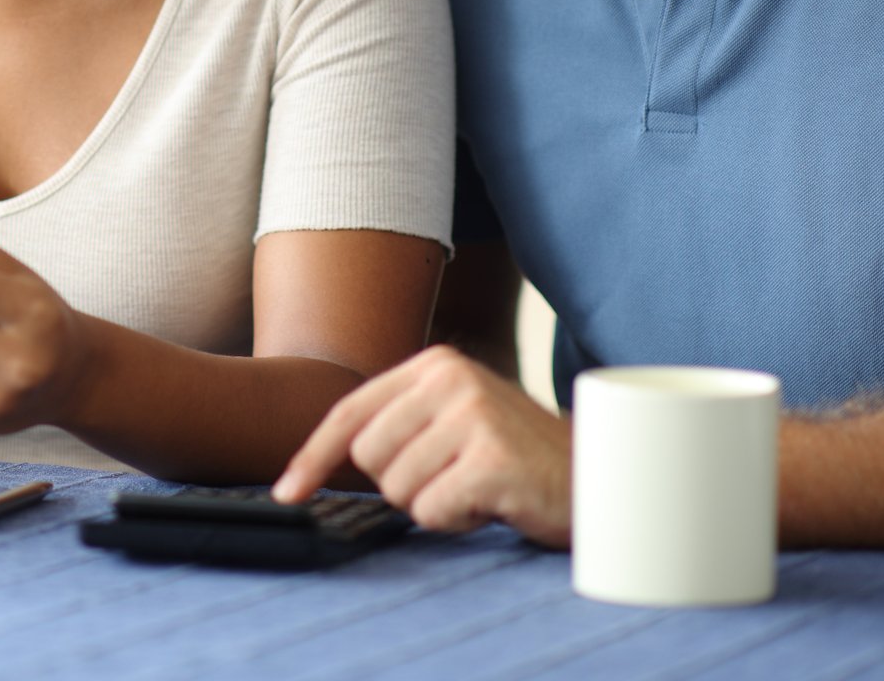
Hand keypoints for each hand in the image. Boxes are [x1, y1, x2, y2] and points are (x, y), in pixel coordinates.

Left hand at [272, 344, 575, 545]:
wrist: (595, 475)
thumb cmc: (516, 456)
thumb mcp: (454, 420)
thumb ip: (402, 424)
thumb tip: (321, 461)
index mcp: (434, 364)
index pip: (351, 412)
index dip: (313, 456)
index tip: (288, 492)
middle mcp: (450, 378)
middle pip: (369, 458)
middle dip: (403, 484)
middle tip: (453, 478)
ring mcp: (472, 415)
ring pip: (399, 489)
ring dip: (434, 504)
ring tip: (477, 486)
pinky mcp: (491, 458)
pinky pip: (432, 511)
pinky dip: (456, 520)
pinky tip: (491, 502)